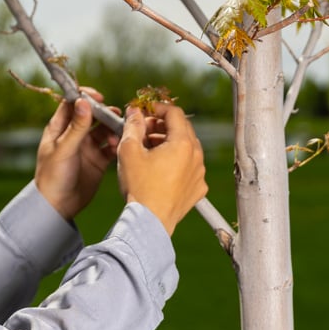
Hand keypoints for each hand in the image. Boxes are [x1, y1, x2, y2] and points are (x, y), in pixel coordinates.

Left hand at [34, 88, 118, 220]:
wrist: (57, 206)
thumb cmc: (52, 177)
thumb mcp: (64, 149)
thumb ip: (76, 127)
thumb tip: (84, 102)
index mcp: (59, 128)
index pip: (72, 104)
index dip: (85, 97)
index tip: (99, 97)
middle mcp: (74, 135)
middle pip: (92, 115)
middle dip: (105, 113)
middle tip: (115, 115)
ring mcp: (87, 147)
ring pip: (104, 130)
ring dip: (112, 129)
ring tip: (118, 134)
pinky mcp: (98, 160)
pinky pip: (110, 147)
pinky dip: (117, 144)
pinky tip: (119, 147)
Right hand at [117, 103, 206, 235]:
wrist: (150, 221)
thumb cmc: (140, 187)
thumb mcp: (129, 151)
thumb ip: (132, 126)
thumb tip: (134, 112)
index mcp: (183, 143)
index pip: (175, 113)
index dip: (158, 108)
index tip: (145, 111)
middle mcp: (196, 156)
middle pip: (182, 129)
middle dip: (162, 125)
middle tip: (144, 130)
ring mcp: (199, 173)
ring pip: (187, 148)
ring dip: (169, 144)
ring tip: (149, 150)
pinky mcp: (198, 188)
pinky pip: (189, 167)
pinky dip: (177, 163)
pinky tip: (160, 169)